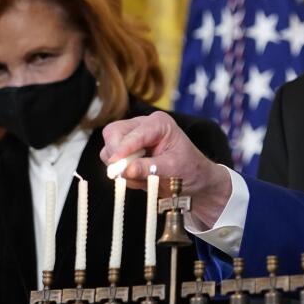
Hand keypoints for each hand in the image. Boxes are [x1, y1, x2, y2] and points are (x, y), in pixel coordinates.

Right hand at [100, 112, 233, 226]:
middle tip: (126, 174)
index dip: (123, 149)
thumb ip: (149, 168)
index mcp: (159, 123)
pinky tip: (140, 178)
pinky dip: (121, 173)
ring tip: (143, 178)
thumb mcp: (173, 169)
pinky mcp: (126, 151)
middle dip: (117, 155)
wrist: (194, 180)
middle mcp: (143, 125)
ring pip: (109, 148)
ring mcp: (132, 137)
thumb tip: (126, 170)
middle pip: (113, 133)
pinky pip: (111, 161)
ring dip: (120, 167)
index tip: (115, 163)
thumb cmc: (190, 170)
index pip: (133, 133)